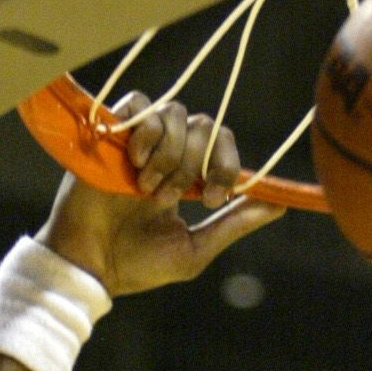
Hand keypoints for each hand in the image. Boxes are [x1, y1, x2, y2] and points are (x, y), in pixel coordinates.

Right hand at [37, 96, 282, 296]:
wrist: (91, 267)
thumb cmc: (138, 266)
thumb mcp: (195, 249)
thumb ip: (235, 224)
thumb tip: (280, 205)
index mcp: (191, 177)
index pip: (223, 143)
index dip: (226, 164)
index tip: (213, 198)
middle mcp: (169, 153)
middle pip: (205, 124)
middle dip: (195, 163)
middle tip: (172, 197)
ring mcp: (140, 141)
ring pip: (176, 113)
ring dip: (169, 153)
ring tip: (148, 188)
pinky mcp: (112, 133)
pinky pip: (141, 104)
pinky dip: (146, 131)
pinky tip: (136, 163)